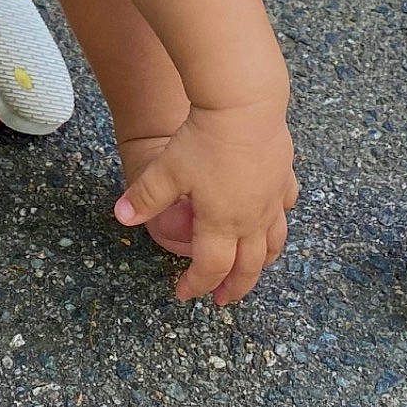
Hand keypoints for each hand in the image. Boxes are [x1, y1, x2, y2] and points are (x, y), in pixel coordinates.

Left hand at [114, 97, 297, 305]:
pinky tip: (274, 217)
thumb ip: (144, 196)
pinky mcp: (284, 176)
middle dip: (234, 287)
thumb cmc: (204, 140)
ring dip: (262, 263)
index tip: (182, 293)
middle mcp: (251, 218)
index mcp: (221, 223)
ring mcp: (272, 199)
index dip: (196, 284)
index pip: (210, 267)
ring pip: (274, 243)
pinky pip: (286, 207)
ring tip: (254, 270)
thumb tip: (121, 217)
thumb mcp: (167, 169)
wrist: (244, 105)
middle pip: (248, 266)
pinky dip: (279, 220)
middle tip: (223, 300)